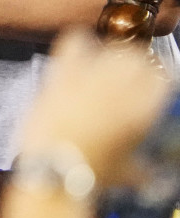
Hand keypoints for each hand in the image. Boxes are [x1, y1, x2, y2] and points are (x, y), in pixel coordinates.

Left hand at [17, 29, 170, 186]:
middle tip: (131, 76)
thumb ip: (145, 169)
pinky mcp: (61, 74)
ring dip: (112, 56)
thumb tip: (151, 175)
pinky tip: (80, 50)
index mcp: (143, 109)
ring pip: (111, 49)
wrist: (54, 168)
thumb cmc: (93, 173)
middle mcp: (120, 87)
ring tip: (107, 67)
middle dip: (138, 64)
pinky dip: (79, 42)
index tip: (154, 84)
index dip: (158, 80)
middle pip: (137, 58)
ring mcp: (89, 77)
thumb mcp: (128, 173)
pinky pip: (74, 43)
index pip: (163, 77)